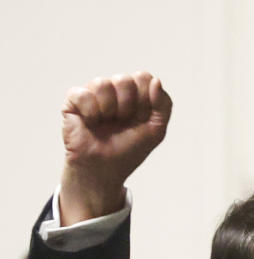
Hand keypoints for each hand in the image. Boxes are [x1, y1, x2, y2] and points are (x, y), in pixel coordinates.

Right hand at [59, 71, 171, 224]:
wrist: (105, 169)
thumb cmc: (129, 150)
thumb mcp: (156, 130)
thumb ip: (164, 105)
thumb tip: (156, 80)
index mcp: (135, 94)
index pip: (143, 77)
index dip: (145, 99)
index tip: (141, 118)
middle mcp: (115, 91)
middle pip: (124, 79)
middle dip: (127, 106)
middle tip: (122, 122)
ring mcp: (94, 94)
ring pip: (103, 83)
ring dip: (109, 109)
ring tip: (106, 122)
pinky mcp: (74, 101)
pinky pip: (83, 93)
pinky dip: (90, 111)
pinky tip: (91, 122)